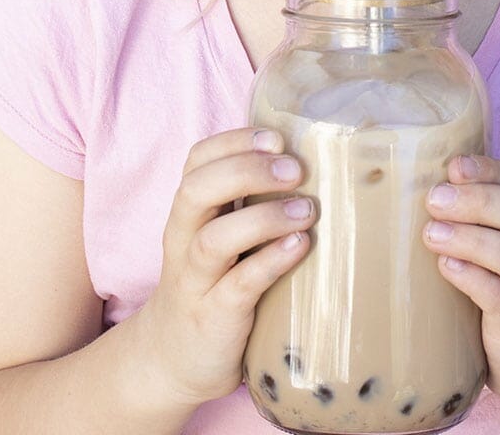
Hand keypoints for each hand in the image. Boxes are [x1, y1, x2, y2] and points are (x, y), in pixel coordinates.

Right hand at [131, 127, 314, 411]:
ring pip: (214, 239)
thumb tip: (325, 165)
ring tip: (307, 211)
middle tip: (296, 170)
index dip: (234, 141)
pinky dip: (269, 262)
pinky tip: (299, 247)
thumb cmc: (215, 283)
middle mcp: (184, 239)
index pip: (197, 160)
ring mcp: (195, 280)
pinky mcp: (213, 316)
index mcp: (190, 212)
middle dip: (246, 170)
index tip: (277, 138)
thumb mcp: (225, 237)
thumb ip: (253, 202)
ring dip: (263, 218)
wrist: (175, 361)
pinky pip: (237, 286)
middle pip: (197, 190)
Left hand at [422, 154, 499, 406]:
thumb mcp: (495, 247)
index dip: (492, 169)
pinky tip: (449, 269)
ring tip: (432, 234)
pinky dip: (478, 282)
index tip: (454, 166)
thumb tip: (402, 185)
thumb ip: (467, 218)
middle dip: (480, 200)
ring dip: (475, 240)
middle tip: (435, 199)